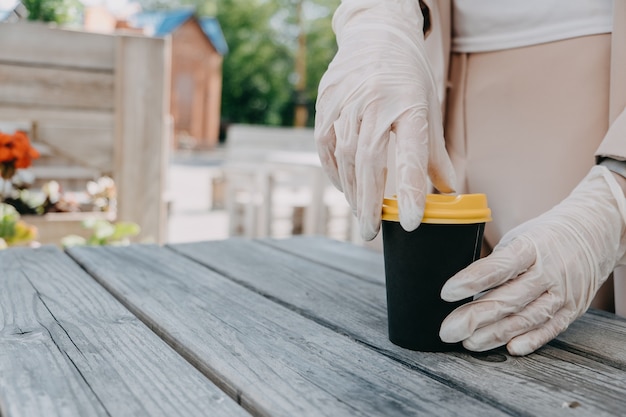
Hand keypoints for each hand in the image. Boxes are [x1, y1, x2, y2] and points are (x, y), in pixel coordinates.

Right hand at [314, 0, 455, 240]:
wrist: (376, 35)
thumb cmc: (408, 78)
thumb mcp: (429, 110)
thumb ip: (436, 155)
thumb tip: (450, 195)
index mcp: (410, 105)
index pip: (411, 155)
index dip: (411, 190)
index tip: (411, 222)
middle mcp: (376, 103)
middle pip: (368, 162)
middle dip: (369, 203)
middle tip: (371, 233)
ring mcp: (346, 103)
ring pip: (344, 158)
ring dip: (351, 192)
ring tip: (361, 215)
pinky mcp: (326, 105)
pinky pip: (325, 147)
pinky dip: (334, 172)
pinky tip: (345, 189)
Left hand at [439, 166, 625, 355]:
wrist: (595, 233)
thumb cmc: (546, 236)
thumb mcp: (518, 238)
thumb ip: (496, 263)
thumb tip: (466, 291)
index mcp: (530, 247)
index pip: (497, 267)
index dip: (471, 280)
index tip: (447, 292)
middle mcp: (548, 271)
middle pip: (508, 299)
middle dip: (474, 317)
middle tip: (448, 330)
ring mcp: (563, 292)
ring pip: (525, 319)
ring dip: (494, 335)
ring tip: (469, 342)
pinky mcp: (573, 308)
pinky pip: (550, 329)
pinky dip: (530, 341)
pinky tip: (509, 348)